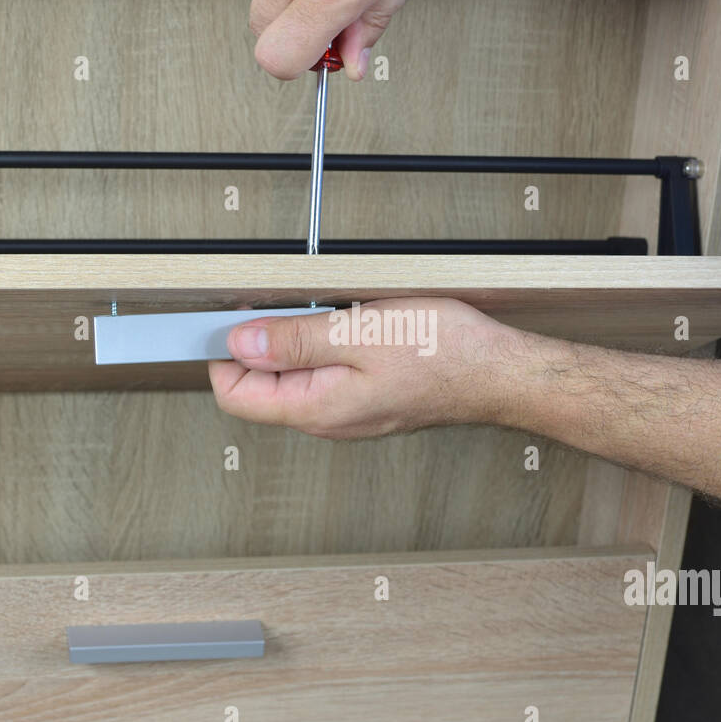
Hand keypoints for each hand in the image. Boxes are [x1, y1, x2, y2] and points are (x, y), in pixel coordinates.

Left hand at [208, 297, 522, 437]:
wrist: (497, 373)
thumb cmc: (444, 354)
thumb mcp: (360, 333)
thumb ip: (294, 340)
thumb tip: (242, 341)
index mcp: (316, 409)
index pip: (236, 396)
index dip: (223, 355)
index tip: (226, 319)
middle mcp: (328, 419)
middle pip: (262, 387)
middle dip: (260, 343)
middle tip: (280, 302)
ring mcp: (348, 411)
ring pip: (295, 378)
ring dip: (295, 341)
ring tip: (324, 309)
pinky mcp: (367, 398)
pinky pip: (326, 374)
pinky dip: (324, 346)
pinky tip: (348, 322)